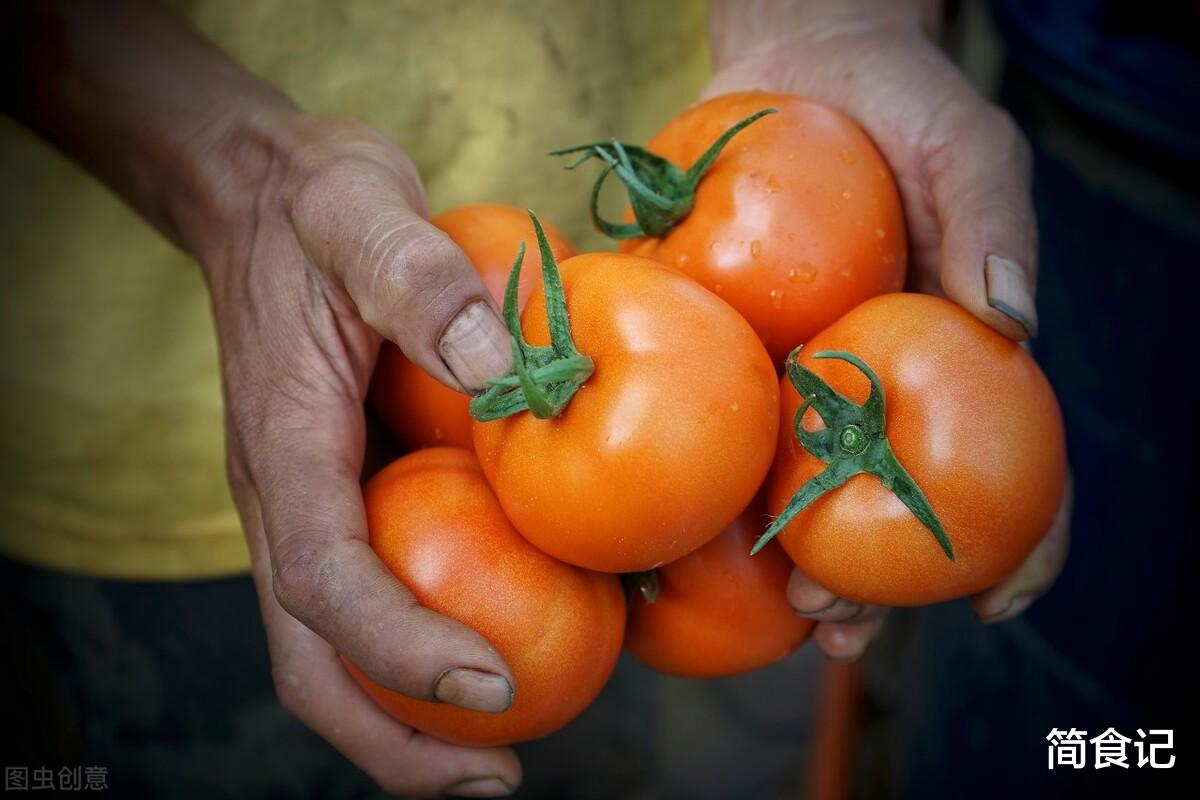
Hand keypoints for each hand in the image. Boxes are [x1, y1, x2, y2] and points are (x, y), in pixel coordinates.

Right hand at [8, 2, 520, 791]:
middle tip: (494, 783)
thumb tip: (501, 367)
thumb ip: (419, 277)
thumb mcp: (363, 210)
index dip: (401, 648)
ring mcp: (307, 502)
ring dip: (404, 718)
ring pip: (333, 646)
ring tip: (498, 761)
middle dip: (392, 739)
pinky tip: (497, 653)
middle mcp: (283, 495)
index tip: (492, 689)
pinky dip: (418, 651)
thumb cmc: (316, 205)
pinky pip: (366, 598)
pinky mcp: (338, 493)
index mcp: (284, 443)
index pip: (324, 578)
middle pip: (313, 658)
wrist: (264, 195)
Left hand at [705, 0, 1070, 659]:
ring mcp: (803, 380)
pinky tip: (681, 534)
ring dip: (790, 566)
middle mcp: (878, 388)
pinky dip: (703, 485)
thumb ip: (991, 224)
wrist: (795, 64)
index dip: (1019, 546)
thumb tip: (1014, 320)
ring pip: (802, 494)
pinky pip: (717, 428)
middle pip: (892, 510)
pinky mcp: (732, 355)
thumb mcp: (966, 147)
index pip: (1013, 468)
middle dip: (874, 587)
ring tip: (773, 613)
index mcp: (951, 359)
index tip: (996, 607)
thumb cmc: (898, 102)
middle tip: (833, 620)